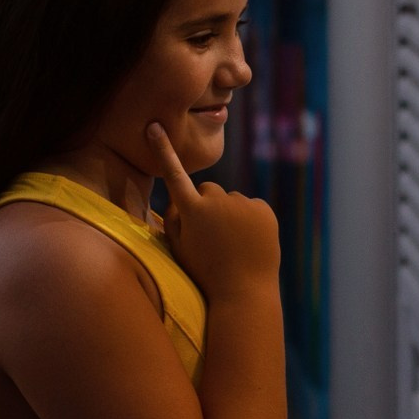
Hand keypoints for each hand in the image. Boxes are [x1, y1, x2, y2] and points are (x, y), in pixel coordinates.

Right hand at [145, 122, 278, 299]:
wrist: (244, 293)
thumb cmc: (204, 273)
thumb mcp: (179, 249)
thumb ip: (173, 219)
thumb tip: (178, 198)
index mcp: (192, 211)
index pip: (173, 175)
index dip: (162, 150)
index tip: (155, 126)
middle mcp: (218, 201)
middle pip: (208, 191)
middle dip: (206, 206)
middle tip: (211, 237)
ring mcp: (243, 204)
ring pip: (231, 202)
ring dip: (229, 215)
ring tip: (232, 245)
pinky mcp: (264, 209)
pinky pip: (251, 208)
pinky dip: (249, 220)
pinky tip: (248, 242)